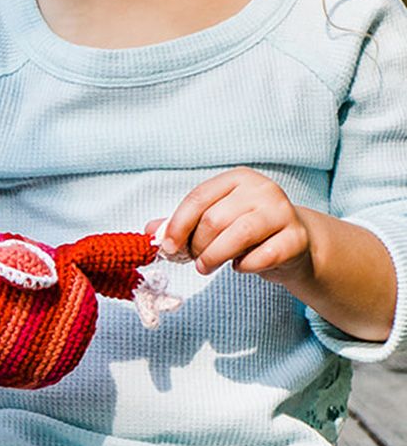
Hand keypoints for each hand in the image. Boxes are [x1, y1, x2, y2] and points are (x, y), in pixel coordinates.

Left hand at [154, 168, 313, 283]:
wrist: (297, 244)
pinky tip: (240, 266)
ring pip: (238, 235)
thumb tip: (149, 231)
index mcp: (237, 178)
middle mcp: (262, 189)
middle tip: (194, 260)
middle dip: (196, 245)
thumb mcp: (215, 220)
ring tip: (206, 266)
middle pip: (215, 219)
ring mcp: (283, 212)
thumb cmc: (248, 231)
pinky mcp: (297, 239)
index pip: (198, 198)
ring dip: (214, 257)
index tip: (167, 247)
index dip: (177, 225)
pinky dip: (244, 266)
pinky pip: (262, 256)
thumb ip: (182, 224)